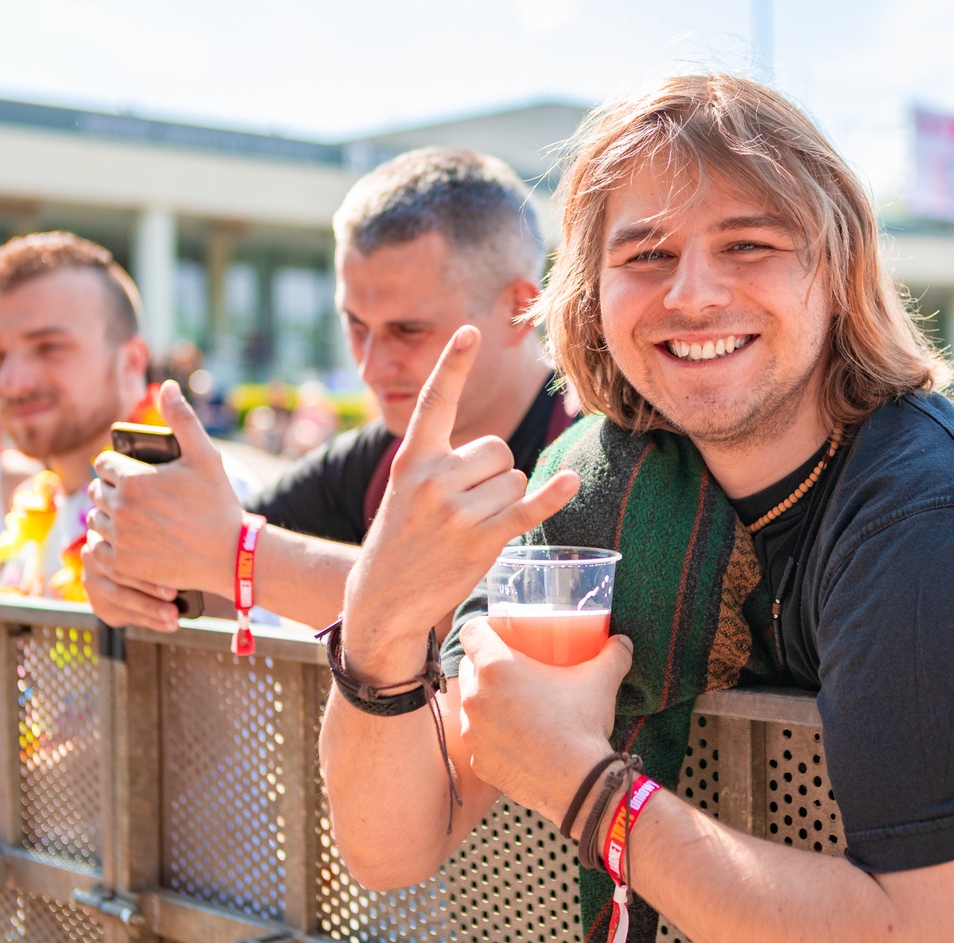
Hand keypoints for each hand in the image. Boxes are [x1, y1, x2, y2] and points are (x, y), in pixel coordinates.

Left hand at [84, 380, 243, 615]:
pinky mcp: (122, 564)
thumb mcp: (206, 456)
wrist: (230, 554)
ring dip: (109, 517)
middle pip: (96, 491)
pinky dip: (108, 544)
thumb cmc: (219, 503)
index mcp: (133, 479)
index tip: (131, 473)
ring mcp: (119, 538)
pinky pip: (97, 549)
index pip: (102, 464)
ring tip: (133, 519)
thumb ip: (182, 418)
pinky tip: (128, 541)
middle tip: (137, 497)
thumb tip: (168, 386)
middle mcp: (120, 508)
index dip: (116, 466)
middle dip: (112, 490)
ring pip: (95, 520)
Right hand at [340, 326, 578, 675]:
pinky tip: (570, 481)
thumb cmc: (402, 539)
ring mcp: (457, 510)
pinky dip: (552, 495)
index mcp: (412, 459)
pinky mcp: (482, 539)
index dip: (454, 364)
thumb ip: (440, 463)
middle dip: (493, 473)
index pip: (436, 401)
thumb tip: (500, 455)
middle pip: (498, 449)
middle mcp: (434, 478)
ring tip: (471, 528)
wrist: (383, 599)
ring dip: (505, 501)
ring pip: (515, 480)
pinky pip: (527, 507)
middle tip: (465, 507)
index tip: (470, 331)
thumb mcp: (405, 491)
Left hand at [457, 617, 631, 820]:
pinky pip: (479, 739)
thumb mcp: (601, 680)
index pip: (471, 632)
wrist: (578, 785)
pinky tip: (514, 739)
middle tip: (514, 671)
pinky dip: (492, 736)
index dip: (484, 629)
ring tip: (513, 706)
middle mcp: (475, 697)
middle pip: (469, 667)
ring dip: (487, 701)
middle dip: (486, 666)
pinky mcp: (477, 761)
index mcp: (496, 668)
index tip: (499, 636)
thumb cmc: (582, 725)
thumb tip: (622, 641)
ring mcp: (472, 732)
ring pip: (471, 704)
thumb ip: (613, 654)